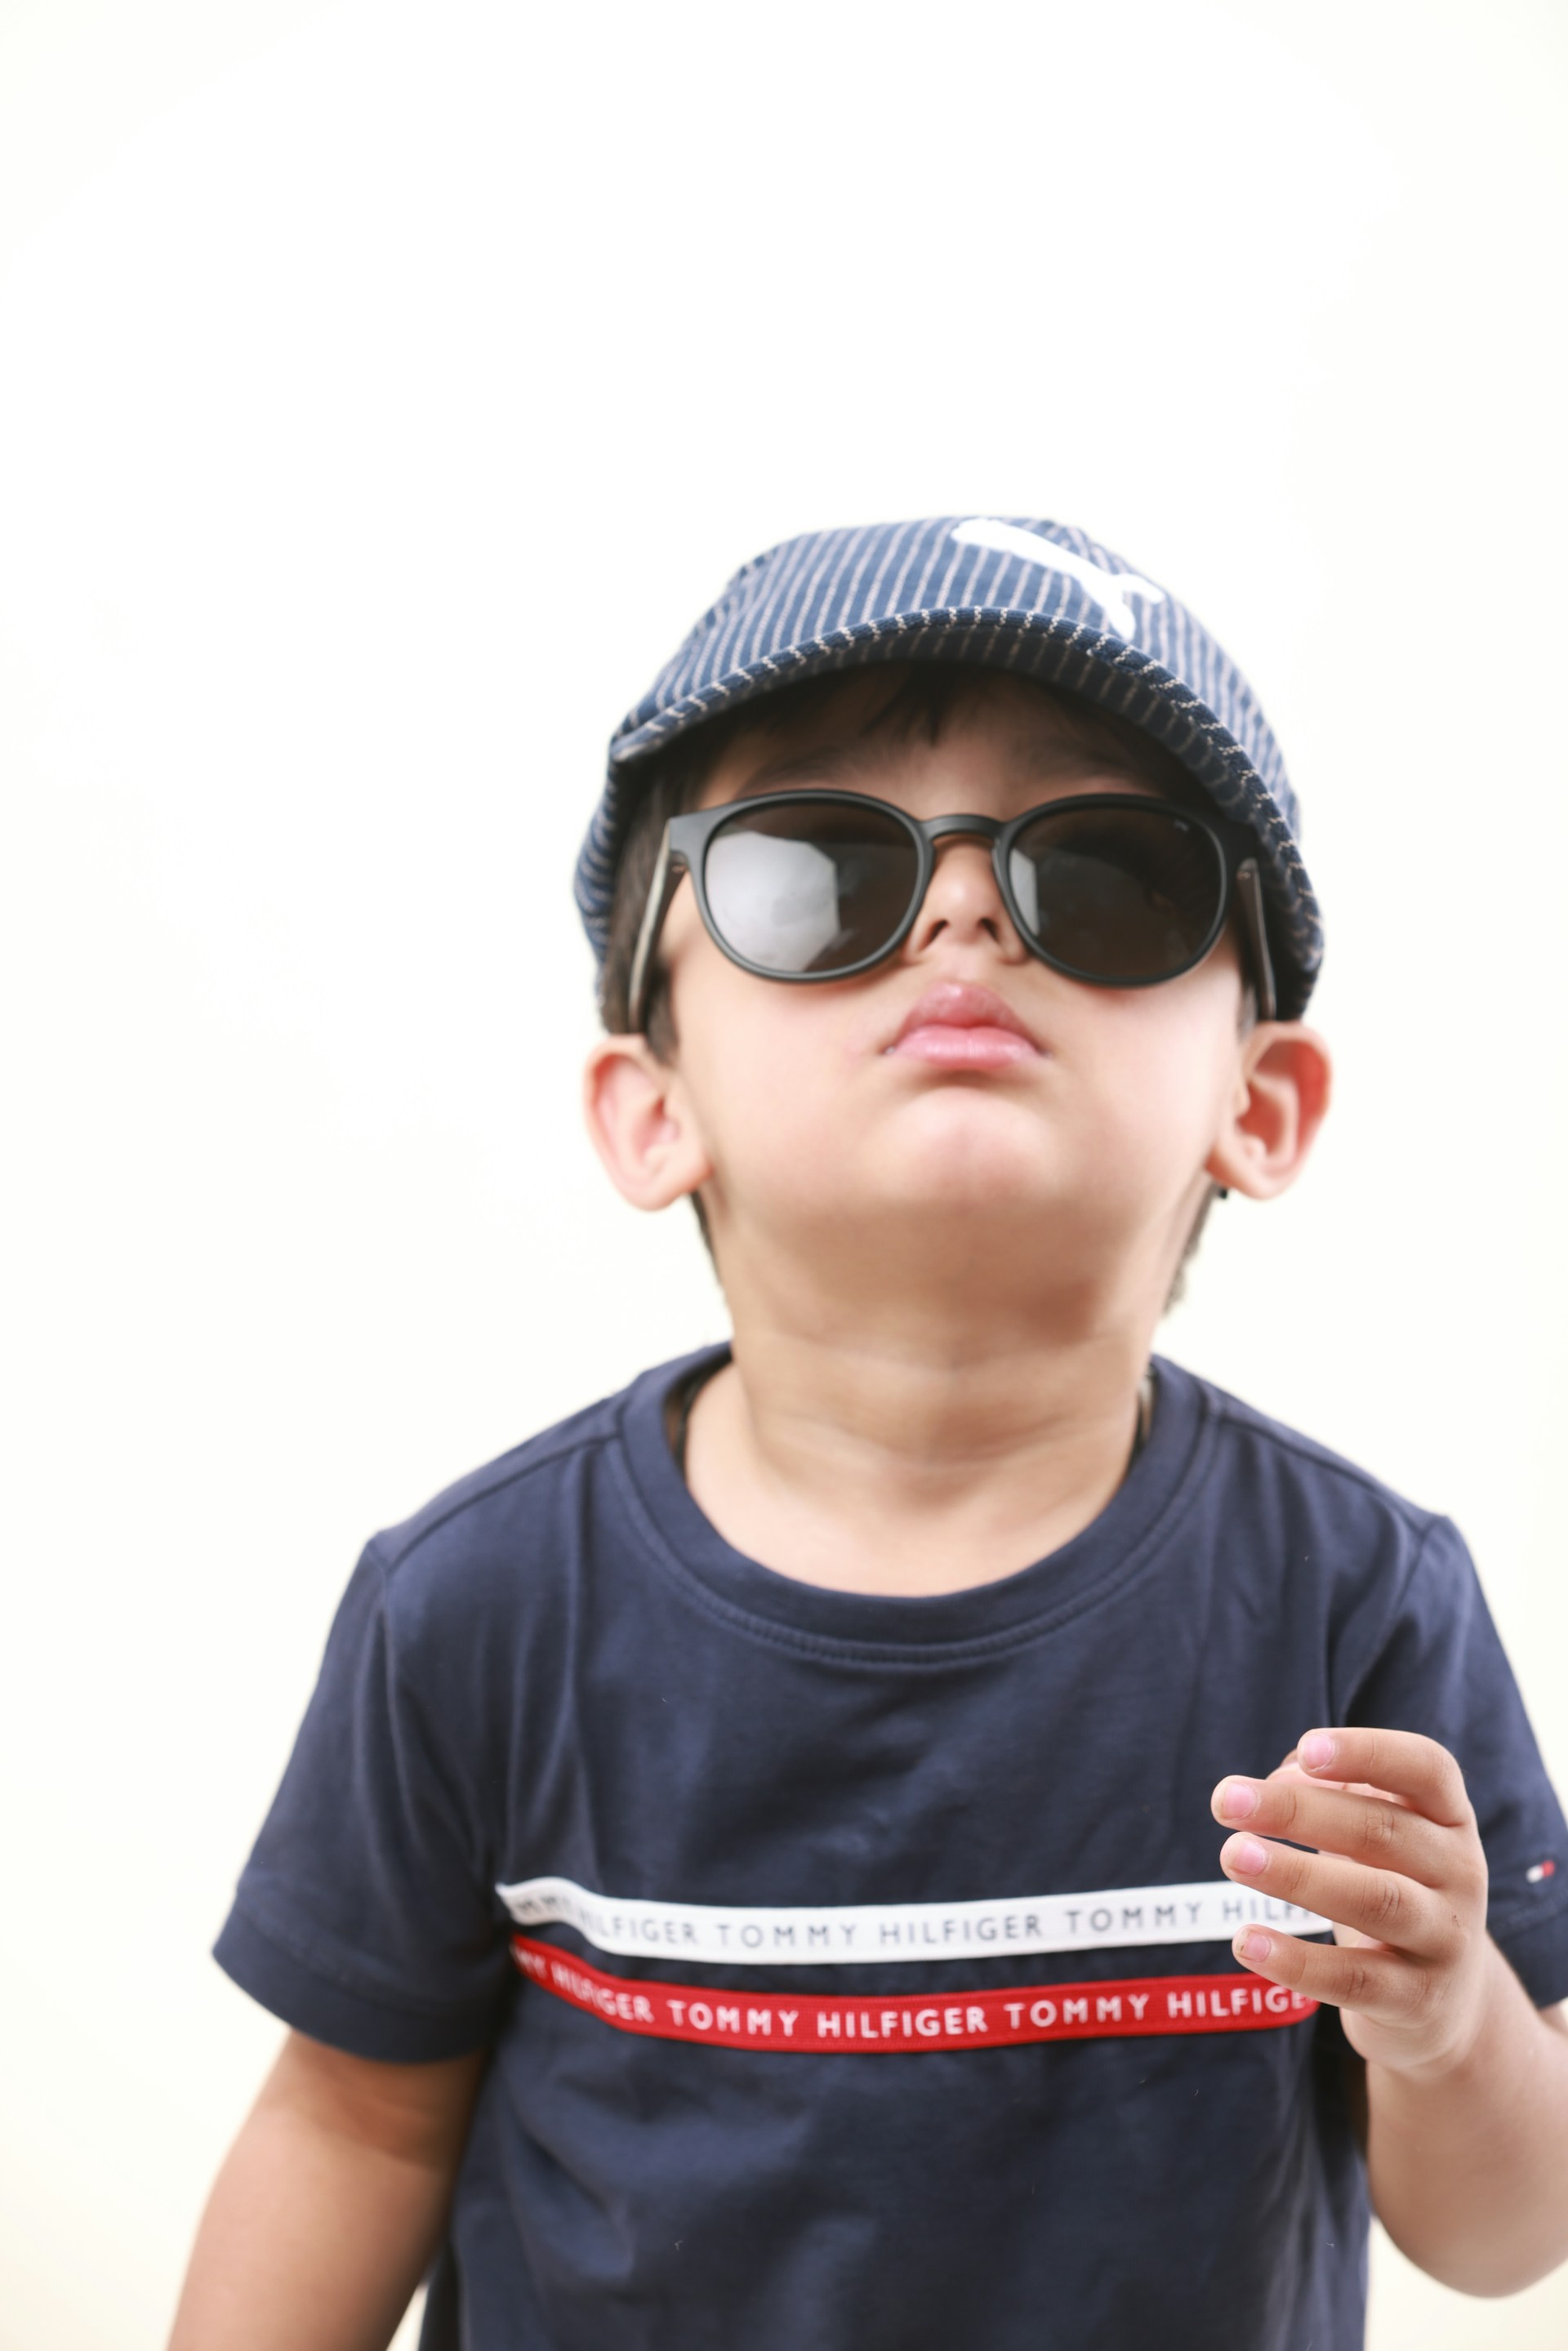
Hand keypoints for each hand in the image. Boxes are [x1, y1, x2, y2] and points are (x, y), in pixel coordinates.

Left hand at [1210, 1728, 1491, 2076]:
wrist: (1445, 2005)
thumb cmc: (1388, 1888)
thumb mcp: (1372, 1837)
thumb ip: (1325, 1796)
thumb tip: (1270, 1787)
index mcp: (1448, 1818)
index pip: (1426, 1769)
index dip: (1369, 1753)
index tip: (1306, 1748)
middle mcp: (1459, 1873)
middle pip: (1384, 1831)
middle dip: (1299, 1811)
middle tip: (1226, 1800)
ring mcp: (1445, 1940)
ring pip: (1376, 1900)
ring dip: (1297, 1876)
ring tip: (1233, 1855)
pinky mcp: (1418, 2002)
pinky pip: (1355, 1979)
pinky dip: (1297, 1962)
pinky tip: (1245, 1942)